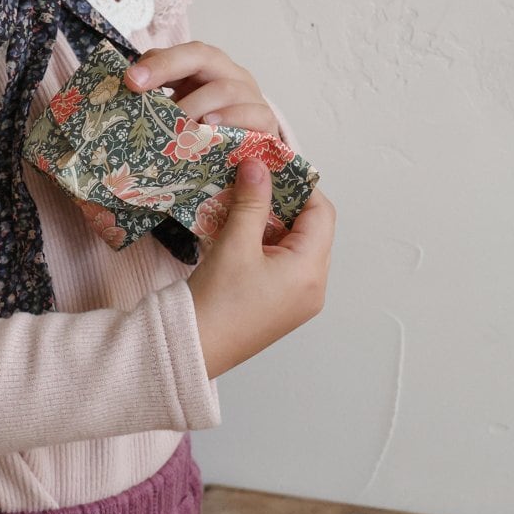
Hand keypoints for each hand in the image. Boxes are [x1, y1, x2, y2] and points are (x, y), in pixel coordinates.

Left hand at [124, 41, 278, 136]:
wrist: (248, 157)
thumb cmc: (205, 131)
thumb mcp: (178, 111)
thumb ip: (157, 98)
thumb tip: (125, 92)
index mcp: (208, 68)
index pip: (183, 52)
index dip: (157, 61)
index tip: (129, 79)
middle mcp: (230, 75)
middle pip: (204, 57)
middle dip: (167, 68)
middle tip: (138, 88)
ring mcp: (251, 97)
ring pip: (224, 89)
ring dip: (194, 106)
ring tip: (173, 124)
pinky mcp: (265, 122)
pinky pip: (253, 114)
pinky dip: (229, 120)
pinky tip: (208, 127)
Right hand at [187, 159, 335, 377]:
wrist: (192, 348)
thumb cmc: (217, 300)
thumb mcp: (234, 244)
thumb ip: (251, 202)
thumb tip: (258, 165)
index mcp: (311, 271)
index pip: (321, 213)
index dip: (298, 185)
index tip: (270, 167)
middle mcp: (314, 287)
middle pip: (311, 230)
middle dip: (282, 204)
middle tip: (251, 185)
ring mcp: (298, 300)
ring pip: (295, 247)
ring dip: (271, 225)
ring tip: (240, 210)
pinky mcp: (280, 307)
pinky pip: (283, 266)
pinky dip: (265, 246)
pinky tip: (238, 237)